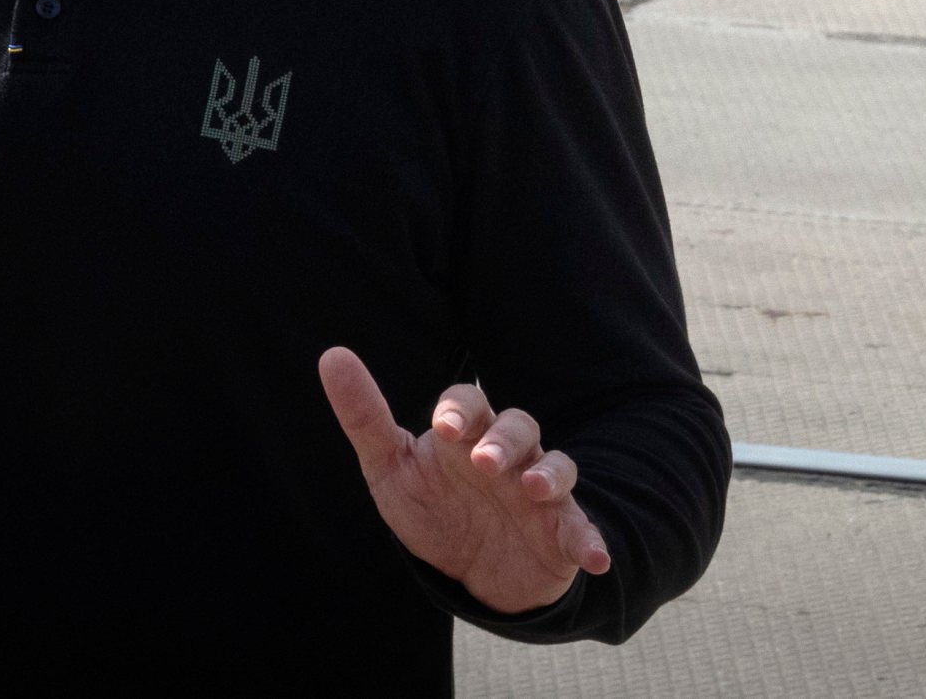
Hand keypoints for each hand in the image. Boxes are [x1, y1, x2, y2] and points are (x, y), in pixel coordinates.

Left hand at [318, 348, 608, 614]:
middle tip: (483, 462)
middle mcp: (509, 455)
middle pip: (519, 426)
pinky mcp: (562, 531)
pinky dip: (591, 539)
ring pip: (557, 466)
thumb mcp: (390, 468)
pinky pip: (582, 529)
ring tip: (535, 489)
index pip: (470, 404)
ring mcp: (540, 491)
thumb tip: (331, 354)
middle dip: (504, 440)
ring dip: (551, 474)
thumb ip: (364, 415)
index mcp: (467, 435)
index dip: (459, 410)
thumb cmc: (432, 507)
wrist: (472, 570)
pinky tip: (595, 557)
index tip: (443, 427)